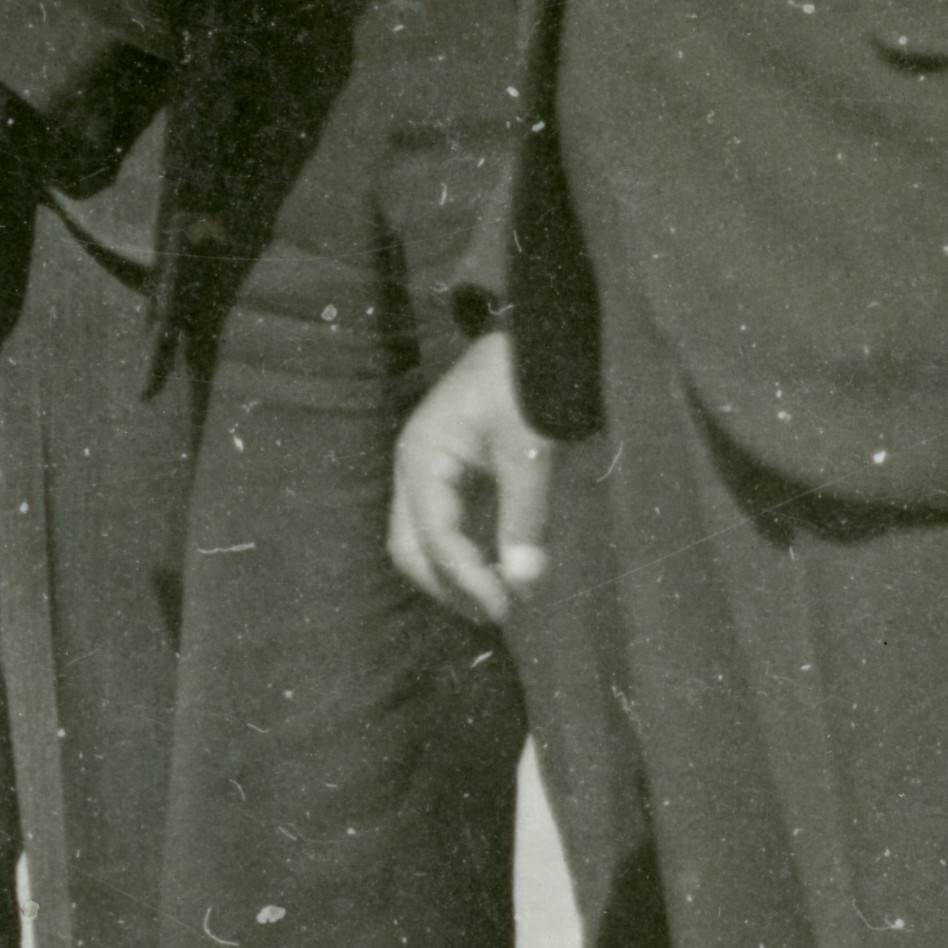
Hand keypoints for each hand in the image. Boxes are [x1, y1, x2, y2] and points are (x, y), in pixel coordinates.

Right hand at [387, 330, 550, 631]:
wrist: (537, 334)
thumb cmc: (528, 384)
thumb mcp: (530, 451)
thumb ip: (525, 517)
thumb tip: (524, 583)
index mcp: (422, 459)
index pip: (434, 538)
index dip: (467, 581)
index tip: (507, 609)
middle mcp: (412, 468)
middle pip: (410, 547)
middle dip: (448, 586)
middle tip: (498, 614)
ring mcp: (426, 469)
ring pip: (421, 540)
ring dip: (454, 574)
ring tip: (499, 600)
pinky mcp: (448, 469)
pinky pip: (442, 524)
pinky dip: (462, 553)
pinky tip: (495, 568)